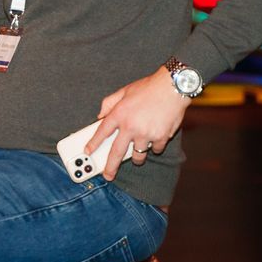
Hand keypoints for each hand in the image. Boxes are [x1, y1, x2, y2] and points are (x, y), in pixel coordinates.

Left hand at [88, 66, 190, 180]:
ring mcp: (146, 134)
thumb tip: (100, 116)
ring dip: (136, 157)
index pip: (101, 132)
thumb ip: (109, 103)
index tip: (88, 151)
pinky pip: (156, 149)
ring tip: (136, 156)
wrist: (173, 86)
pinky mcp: (161, 137)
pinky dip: (155, 147)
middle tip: (107, 175)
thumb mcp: (124, 91)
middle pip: (116, 152)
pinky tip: (155, 139)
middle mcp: (131, 126)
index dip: (93, 143)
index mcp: (119, 114)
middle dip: (110, 167)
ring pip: (138, 155)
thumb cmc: (148, 88)